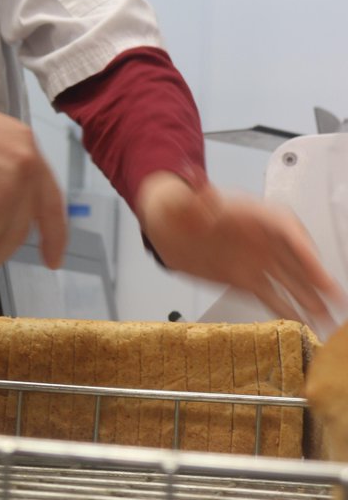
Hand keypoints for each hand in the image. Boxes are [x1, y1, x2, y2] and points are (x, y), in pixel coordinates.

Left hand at [136, 171, 343, 329]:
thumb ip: (194, 195)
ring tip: (330, 319)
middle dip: (318, 280)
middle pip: (298, 259)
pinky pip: (273, 296)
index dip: (304, 251)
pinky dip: (289, 310)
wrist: (167, 226)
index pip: (286, 230)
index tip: (318, 270)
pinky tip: (305, 323)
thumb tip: (192, 176)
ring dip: (310, 300)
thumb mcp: (184, 198)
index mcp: (253, 215)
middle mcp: (262, 239)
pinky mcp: (247, 279)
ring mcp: (258, 261)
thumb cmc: (180, 207)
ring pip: (291, 282)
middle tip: (337, 299)